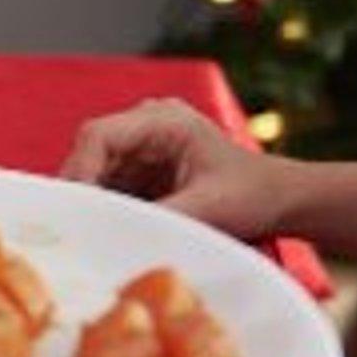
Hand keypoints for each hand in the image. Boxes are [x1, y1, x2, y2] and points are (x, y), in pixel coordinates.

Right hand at [61, 97, 289, 239]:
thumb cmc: (253, 196)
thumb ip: (157, 219)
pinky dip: (105, 211)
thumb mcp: (207, 209)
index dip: (79, 170)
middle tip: (76, 229)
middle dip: (82, 191)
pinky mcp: (140, 172)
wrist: (281, 201)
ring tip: (91, 235)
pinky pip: (108, 189)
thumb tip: (110, 237)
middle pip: (89, 155)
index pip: (98, 135)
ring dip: (92, 204)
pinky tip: (107, 232)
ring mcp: (141, 148)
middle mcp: (146, 127)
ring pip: (94, 175)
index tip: (76, 210)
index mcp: (163, 120)